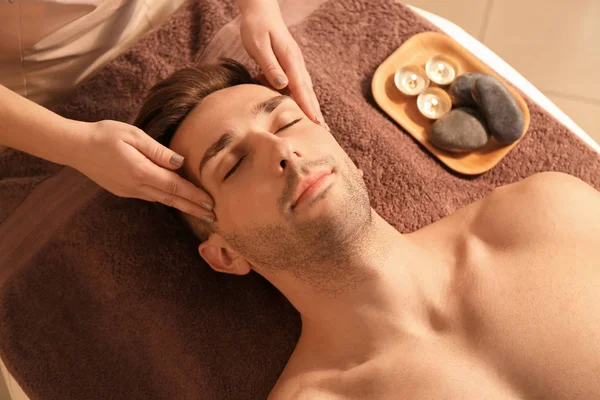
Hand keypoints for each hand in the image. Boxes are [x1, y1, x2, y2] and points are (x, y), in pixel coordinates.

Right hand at [69, 120, 214, 222]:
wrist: (75, 147)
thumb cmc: (105, 135)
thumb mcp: (134, 135)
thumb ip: (158, 151)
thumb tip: (180, 163)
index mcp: (141, 171)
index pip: (175, 186)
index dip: (194, 196)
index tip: (211, 204)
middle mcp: (136, 186)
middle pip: (172, 199)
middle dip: (194, 208)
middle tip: (214, 217)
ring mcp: (129, 191)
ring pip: (162, 199)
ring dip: (182, 205)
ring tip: (200, 211)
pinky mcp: (124, 191)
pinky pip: (151, 196)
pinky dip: (167, 199)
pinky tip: (176, 199)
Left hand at [239, 0, 323, 124]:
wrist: (261, 11)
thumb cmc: (256, 27)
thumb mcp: (259, 46)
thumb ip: (270, 66)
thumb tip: (282, 85)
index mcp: (291, 61)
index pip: (301, 89)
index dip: (309, 108)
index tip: (317, 123)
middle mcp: (296, 64)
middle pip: (308, 93)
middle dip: (316, 112)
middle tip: (325, 131)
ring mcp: (294, 65)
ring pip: (304, 90)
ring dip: (311, 107)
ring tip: (318, 124)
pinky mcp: (289, 65)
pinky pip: (295, 85)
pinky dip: (299, 98)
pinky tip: (298, 107)